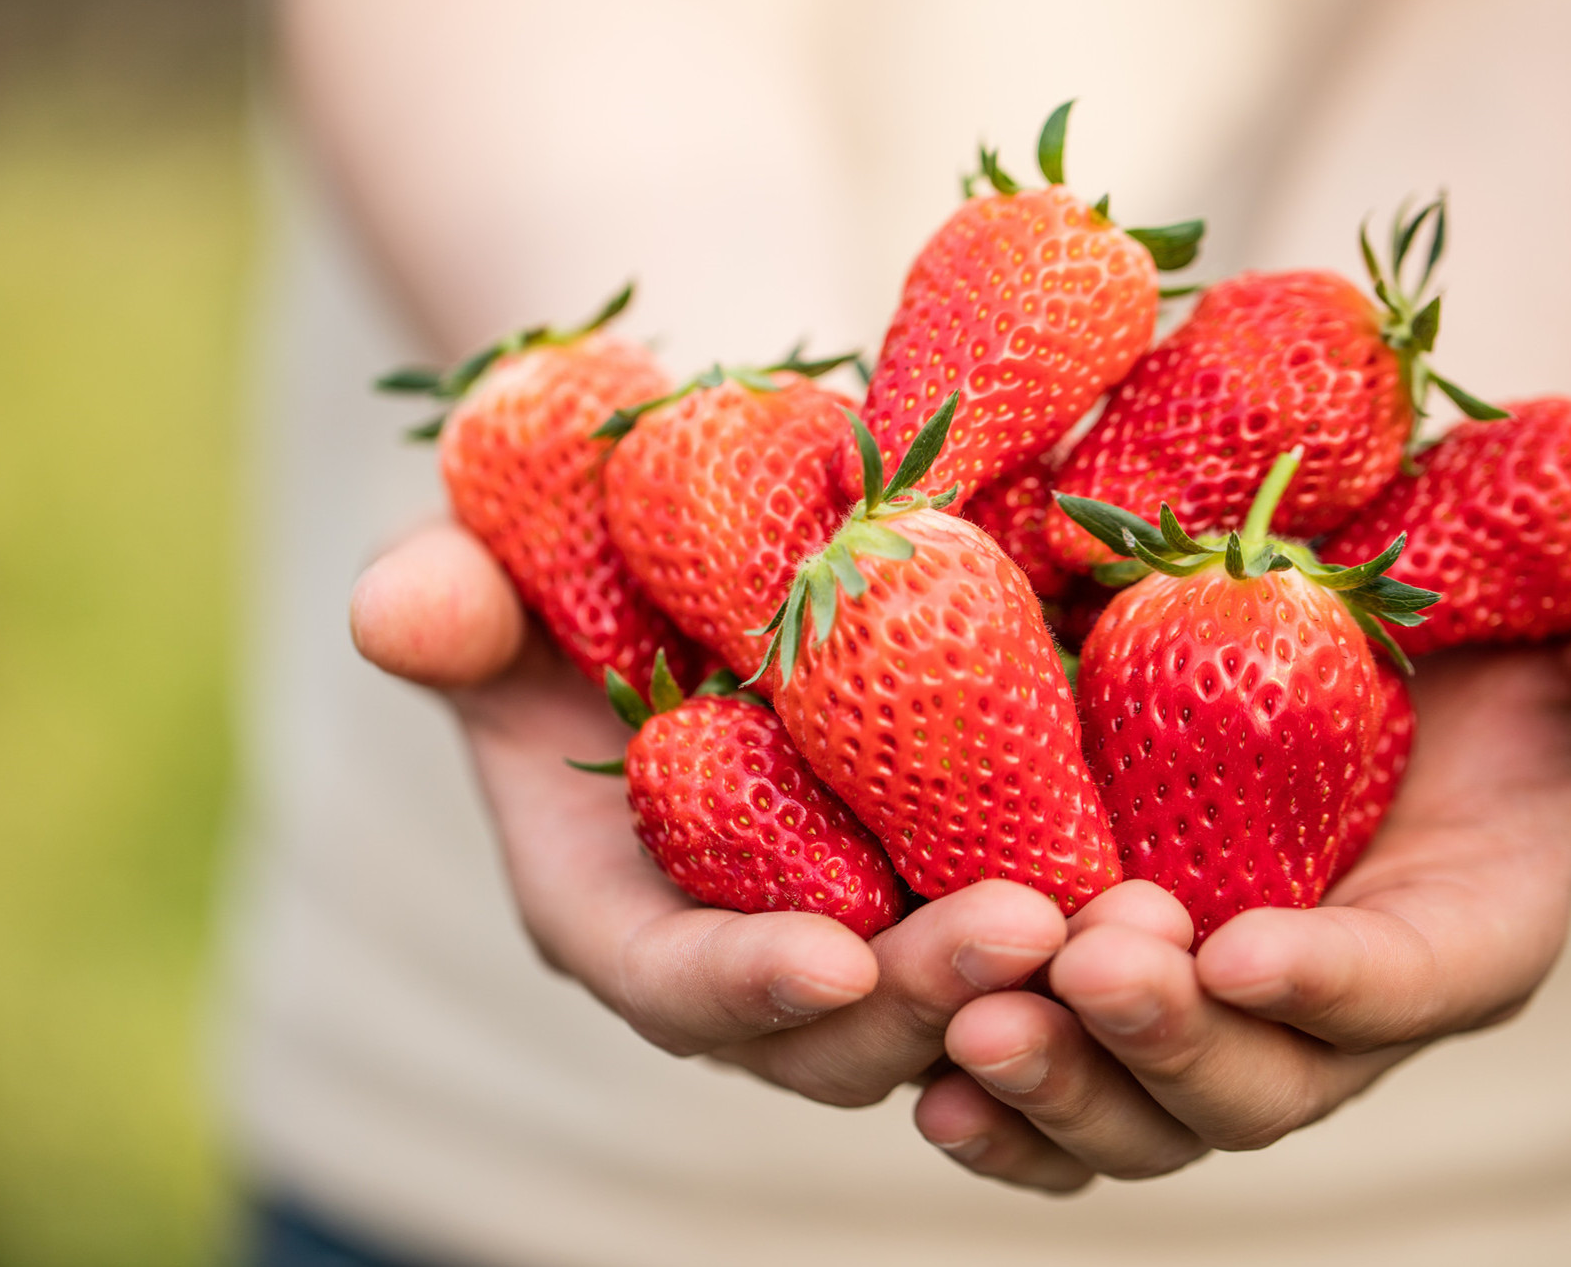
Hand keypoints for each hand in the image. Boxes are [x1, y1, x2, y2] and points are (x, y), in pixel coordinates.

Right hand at [348, 520, 1067, 1107]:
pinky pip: (1015, 918)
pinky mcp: (939, 863)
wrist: (689, 545)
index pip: (668, 983)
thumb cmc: (567, 561)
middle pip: (831, 1024)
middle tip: (1033, 932)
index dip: (737, 988)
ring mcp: (849, 911)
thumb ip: (438, 600)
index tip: (828, 961)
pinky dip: (1086, 915)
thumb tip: (396, 608)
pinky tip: (1175, 874)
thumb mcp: (487, 568)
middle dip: (924, 997)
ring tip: (1136, 920)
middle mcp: (739, 939)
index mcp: (615, 905)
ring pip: (944, 999)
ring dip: (1036, 981)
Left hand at [913, 578, 1570, 1191]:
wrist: (1340, 655)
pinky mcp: (1118, 995)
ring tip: (976, 1033)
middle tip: (1087, 970)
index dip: (1343, 982)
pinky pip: (1066, 1080)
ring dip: (1066, 1086)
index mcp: (1459, 929)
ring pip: (1148, 1108)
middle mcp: (1332, 1003)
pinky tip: (935, 1083)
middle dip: (1177, 1042)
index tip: (1251, 951)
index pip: (1419, 982)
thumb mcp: (1570, 626)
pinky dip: (1004, 1104)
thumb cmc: (1465, 639)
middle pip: (1266, 1081)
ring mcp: (1218, 1013)